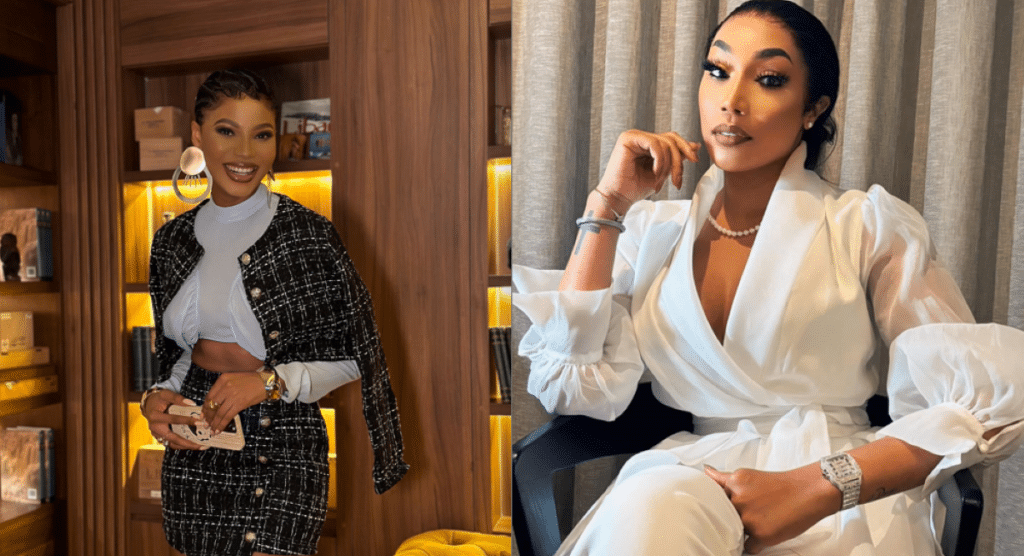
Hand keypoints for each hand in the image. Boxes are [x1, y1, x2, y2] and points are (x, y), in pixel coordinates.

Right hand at [141, 389, 205, 449]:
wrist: (149, 404)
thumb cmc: (158, 399)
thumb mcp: (166, 394)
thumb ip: (177, 398)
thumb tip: (192, 404)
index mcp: (155, 416)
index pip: (173, 419)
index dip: (187, 420)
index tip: (199, 421)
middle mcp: (155, 428)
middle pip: (172, 438)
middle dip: (188, 442)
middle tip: (201, 444)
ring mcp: (157, 435)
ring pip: (173, 444)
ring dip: (186, 446)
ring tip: (201, 446)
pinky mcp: (161, 437)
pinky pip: (172, 443)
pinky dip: (183, 444)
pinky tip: (194, 444)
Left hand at [201, 371, 267, 434]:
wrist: (265, 382)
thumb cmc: (251, 380)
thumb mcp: (234, 378)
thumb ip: (223, 387)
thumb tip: (214, 402)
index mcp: (222, 379)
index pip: (209, 396)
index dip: (204, 407)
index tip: (203, 414)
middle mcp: (225, 387)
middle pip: (211, 405)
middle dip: (208, 417)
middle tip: (206, 423)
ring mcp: (232, 395)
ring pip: (218, 412)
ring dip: (214, 423)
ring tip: (211, 429)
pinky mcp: (239, 404)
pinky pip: (227, 416)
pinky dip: (222, 424)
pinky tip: (218, 429)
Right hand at [595, 130, 700, 212]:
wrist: (619, 198)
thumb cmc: (635, 188)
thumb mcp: (662, 172)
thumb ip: (675, 158)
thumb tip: (695, 145)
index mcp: (647, 143)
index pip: (672, 139)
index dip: (685, 148)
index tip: (695, 160)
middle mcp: (640, 137)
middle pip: (671, 138)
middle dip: (678, 160)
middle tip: (677, 180)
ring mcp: (634, 136)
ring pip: (665, 143)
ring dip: (667, 165)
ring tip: (659, 181)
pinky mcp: (628, 138)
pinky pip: (655, 144)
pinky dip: (660, 161)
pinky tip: (654, 173)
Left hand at [703, 464, 839, 553]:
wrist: (810, 491)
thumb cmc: (782, 485)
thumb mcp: (748, 476)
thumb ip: (725, 479)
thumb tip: (706, 470)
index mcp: (735, 482)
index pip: (714, 498)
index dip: (719, 505)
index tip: (719, 509)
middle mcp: (739, 499)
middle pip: (724, 516)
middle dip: (732, 518)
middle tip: (750, 514)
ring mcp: (749, 518)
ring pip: (734, 532)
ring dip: (743, 531)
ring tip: (760, 522)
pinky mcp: (760, 534)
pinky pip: (748, 547)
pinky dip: (754, 544)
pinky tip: (764, 534)